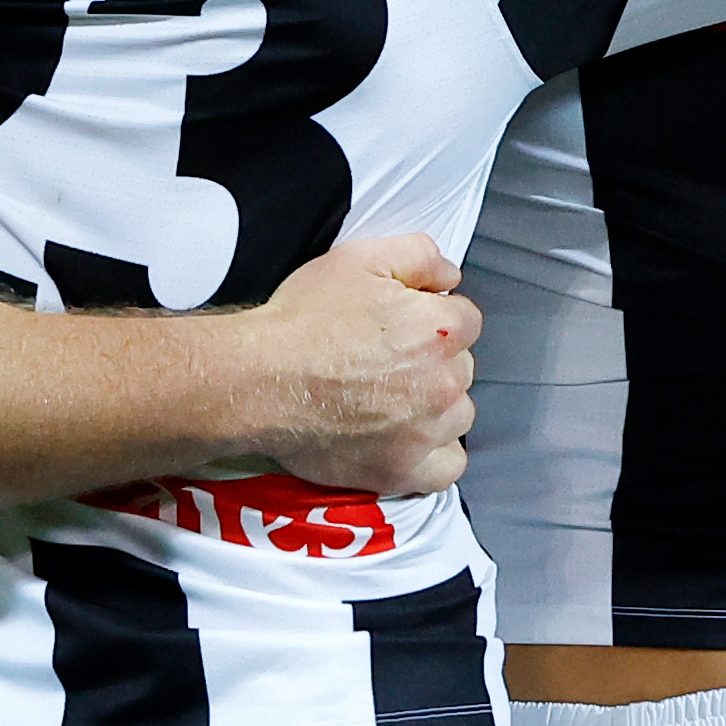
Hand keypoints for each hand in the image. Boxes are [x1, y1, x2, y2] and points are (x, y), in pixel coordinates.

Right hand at [244, 235, 479, 497]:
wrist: (259, 380)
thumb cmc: (303, 320)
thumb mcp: (359, 259)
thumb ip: (419, 255)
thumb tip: (450, 275)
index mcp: (438, 330)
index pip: (466, 320)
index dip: (434, 317)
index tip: (405, 324)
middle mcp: (442, 383)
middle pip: (462, 366)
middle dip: (434, 359)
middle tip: (387, 359)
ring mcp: (425, 432)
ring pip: (458, 414)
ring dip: (436, 405)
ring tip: (392, 398)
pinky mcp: (402, 470)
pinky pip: (448, 467)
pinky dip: (434, 454)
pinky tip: (408, 438)